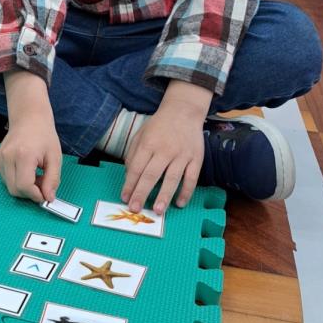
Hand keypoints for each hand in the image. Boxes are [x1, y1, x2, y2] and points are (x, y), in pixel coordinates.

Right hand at [0, 70, 60, 202]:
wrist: (29, 118)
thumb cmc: (44, 136)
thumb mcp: (55, 157)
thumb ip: (52, 179)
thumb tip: (48, 198)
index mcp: (23, 155)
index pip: (24, 186)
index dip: (35, 195)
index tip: (45, 195)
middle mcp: (7, 157)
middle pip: (15, 190)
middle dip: (30, 193)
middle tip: (42, 183)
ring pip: (10, 187)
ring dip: (24, 187)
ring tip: (35, 174)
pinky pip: (6, 180)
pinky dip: (17, 181)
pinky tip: (26, 170)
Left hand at [120, 82, 210, 213]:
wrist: (184, 111)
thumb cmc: (159, 126)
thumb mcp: (141, 135)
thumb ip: (133, 154)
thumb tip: (129, 176)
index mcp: (149, 143)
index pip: (137, 167)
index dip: (130, 184)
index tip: (125, 197)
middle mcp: (165, 149)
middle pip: (151, 175)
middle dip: (142, 193)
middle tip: (135, 209)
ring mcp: (182, 154)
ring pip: (172, 178)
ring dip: (164, 196)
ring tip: (157, 210)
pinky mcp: (197, 158)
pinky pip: (192, 178)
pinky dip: (186, 192)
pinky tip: (180, 203)